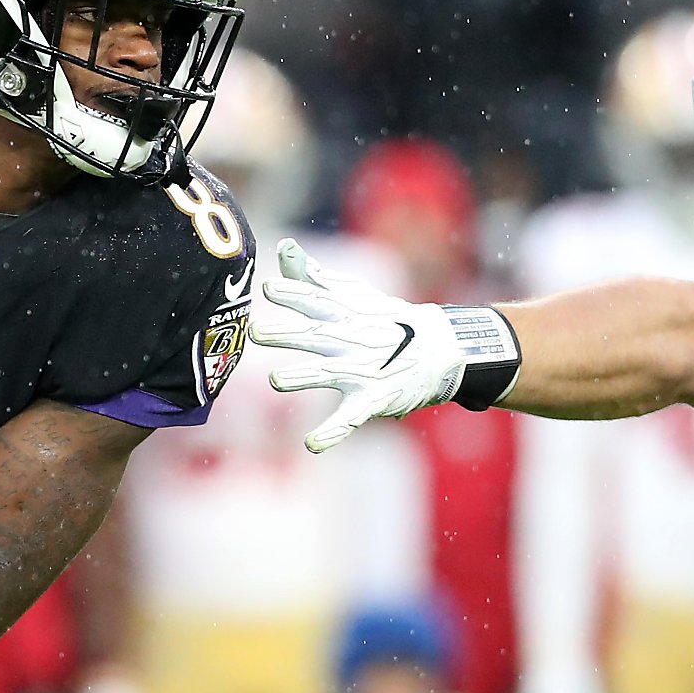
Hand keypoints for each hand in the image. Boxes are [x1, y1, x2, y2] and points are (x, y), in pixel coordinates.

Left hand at [249, 239, 467, 452]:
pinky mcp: (371, 400)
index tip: (268, 287)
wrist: (437, 350)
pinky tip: (311, 444)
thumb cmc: (383, 320)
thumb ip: (314, 276)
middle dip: (286, 333)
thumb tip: (285, 248)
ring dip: (302, 377)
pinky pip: (349, 418)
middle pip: (315, 335)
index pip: (316, 300)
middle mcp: (350, 341)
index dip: (293, 294)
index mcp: (344, 315)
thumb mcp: (352, 295)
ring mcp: (361, 370)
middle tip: (256, 331)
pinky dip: (331, 432)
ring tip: (276, 380)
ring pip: (328, 374)